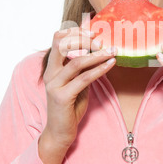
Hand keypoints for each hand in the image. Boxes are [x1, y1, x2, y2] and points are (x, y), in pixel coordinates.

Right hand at [39, 28, 116, 163]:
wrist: (60, 132)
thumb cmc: (70, 106)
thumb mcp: (76, 82)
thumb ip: (81, 68)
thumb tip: (98, 50)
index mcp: (51, 67)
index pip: (58, 40)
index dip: (74, 32)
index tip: (93, 31)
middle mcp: (50, 73)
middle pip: (62, 45)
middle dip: (83, 38)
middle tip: (101, 38)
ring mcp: (54, 84)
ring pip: (76, 62)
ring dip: (97, 54)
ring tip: (113, 51)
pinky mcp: (62, 96)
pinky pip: (83, 79)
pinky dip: (99, 70)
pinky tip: (111, 65)